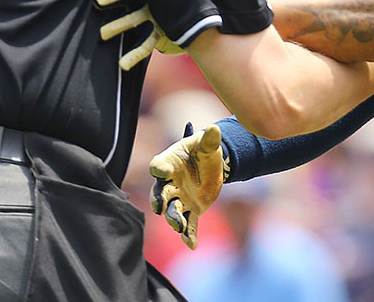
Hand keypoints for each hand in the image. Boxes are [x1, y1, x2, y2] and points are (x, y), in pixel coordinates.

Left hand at [94, 0, 184, 70]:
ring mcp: (153, 17)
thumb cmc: (155, 4)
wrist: (183, 20)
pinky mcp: (157, 34)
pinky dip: (134, 55)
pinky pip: (144, 46)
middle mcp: (147, 0)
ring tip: (102, 33)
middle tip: (97, 2)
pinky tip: (123, 64)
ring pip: (133, 19)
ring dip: (117, 25)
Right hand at [149, 123, 227, 249]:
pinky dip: (189, 235)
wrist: (212, 167)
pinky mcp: (191, 210)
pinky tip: (192, 244)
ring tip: (178, 226)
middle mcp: (170, 183)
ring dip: (173, 218)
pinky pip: (189, 224)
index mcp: (170, 163)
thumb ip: (209, 139)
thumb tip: (214, 129)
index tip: (161, 170)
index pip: (159, 165)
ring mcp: (179, 198)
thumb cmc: (204, 151)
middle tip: (159, 207)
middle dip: (159, 200)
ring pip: (172, 211)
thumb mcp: (208, 144)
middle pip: (159, 193)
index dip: (159, 168)